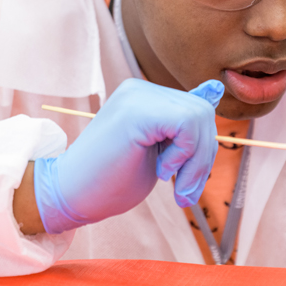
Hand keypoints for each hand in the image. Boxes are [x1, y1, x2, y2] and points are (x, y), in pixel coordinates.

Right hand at [33, 79, 222, 233]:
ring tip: (174, 185)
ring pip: (200, 117)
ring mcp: (137, 96)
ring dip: (196, 161)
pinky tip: (162, 170)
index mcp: (145, 96)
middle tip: (184, 191)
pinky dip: (185, 154)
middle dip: (204, 157)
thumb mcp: (160, 151)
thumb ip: (184, 125)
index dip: (203, 148)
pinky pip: (187, 124)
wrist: (69, 196)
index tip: (187, 181)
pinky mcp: (136, 112)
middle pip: (203, 112)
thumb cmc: (110, 181)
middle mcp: (140, 89)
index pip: (198, 109)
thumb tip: (216, 89)